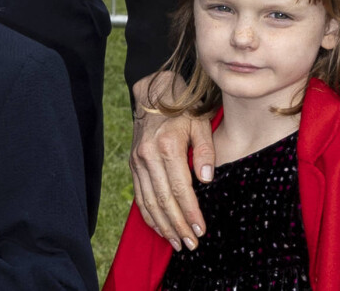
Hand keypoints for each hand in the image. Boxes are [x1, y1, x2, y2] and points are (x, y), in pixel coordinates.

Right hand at [130, 72, 214, 250]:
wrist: (153, 94)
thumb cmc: (182, 109)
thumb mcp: (200, 123)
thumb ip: (206, 151)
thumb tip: (206, 180)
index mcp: (167, 146)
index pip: (181, 188)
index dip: (191, 212)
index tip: (201, 231)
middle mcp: (148, 155)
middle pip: (164, 199)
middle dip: (178, 225)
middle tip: (190, 245)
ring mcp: (137, 160)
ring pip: (149, 200)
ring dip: (162, 225)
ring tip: (176, 243)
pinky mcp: (133, 162)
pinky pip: (138, 193)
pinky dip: (147, 213)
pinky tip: (158, 227)